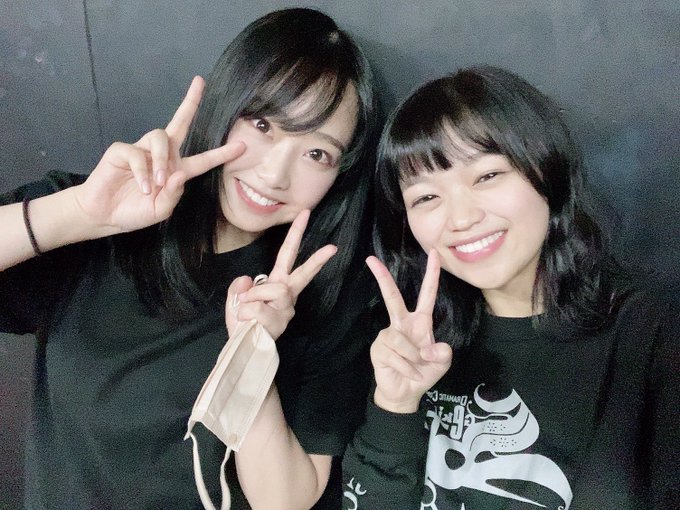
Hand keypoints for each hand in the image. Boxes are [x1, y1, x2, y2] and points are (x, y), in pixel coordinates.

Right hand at [71, 76, 244, 234]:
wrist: (104, 215)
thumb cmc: (133, 212)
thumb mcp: (160, 210)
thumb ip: (173, 195)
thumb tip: (179, 174)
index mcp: (176, 170)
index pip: (203, 159)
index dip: (222, 153)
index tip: (242, 146)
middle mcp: (161, 155)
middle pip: (179, 122)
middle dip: (190, 102)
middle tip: (200, 83)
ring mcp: (141, 150)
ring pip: (161, 138)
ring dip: (162, 160)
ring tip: (156, 184)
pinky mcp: (121, 151)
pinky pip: (136, 153)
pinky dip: (142, 171)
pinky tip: (141, 186)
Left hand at [225, 209, 336, 339]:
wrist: (242, 350)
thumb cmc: (243, 324)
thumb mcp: (235, 300)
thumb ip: (239, 287)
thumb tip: (248, 280)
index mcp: (277, 283)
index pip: (288, 255)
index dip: (295, 233)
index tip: (305, 213)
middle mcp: (286, 294)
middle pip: (302, 272)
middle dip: (317, 259)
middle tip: (333, 247)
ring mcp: (286, 309)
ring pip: (273, 289)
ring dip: (254, 297)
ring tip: (248, 310)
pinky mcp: (280, 322)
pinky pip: (258, 308)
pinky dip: (246, 312)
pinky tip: (248, 322)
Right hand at [367, 251, 452, 412]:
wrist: (405, 393)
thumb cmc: (423, 373)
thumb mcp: (442, 362)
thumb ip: (443, 353)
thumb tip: (429, 348)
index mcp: (420, 322)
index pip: (427, 294)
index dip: (432, 274)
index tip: (434, 253)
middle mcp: (401, 324)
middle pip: (392, 297)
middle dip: (382, 278)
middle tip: (371, 259)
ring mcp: (387, 336)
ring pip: (401, 341)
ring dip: (414, 359)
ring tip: (416, 368)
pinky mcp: (378, 349)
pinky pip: (395, 356)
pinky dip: (407, 368)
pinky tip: (408, 374)